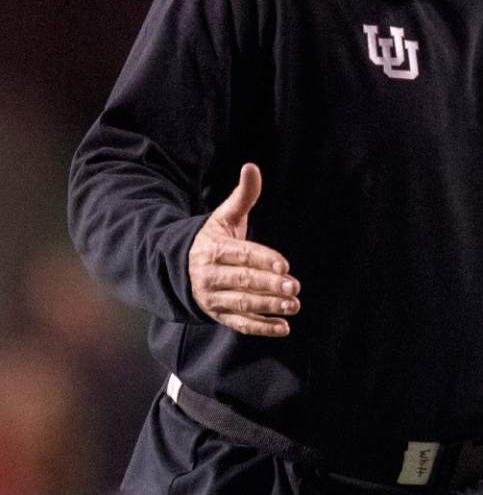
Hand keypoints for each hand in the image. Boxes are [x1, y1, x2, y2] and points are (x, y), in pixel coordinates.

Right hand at [188, 163, 299, 336]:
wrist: (177, 268)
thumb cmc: (212, 239)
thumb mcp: (224, 217)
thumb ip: (242, 196)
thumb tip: (252, 166)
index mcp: (214, 249)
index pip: (242, 255)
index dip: (264, 261)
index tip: (286, 266)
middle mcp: (210, 275)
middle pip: (242, 282)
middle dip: (269, 286)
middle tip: (295, 287)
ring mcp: (213, 297)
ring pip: (241, 305)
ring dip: (268, 307)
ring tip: (293, 306)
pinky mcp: (218, 315)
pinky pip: (239, 324)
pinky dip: (261, 328)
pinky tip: (283, 328)